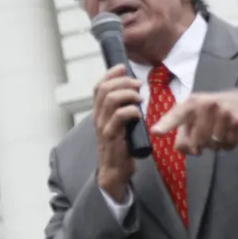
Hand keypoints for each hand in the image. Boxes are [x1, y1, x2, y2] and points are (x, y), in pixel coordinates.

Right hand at [94, 64, 141, 200]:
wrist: (115, 171)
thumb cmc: (121, 147)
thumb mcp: (121, 124)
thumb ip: (124, 110)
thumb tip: (135, 93)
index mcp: (100, 112)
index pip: (99, 86)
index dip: (110, 74)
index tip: (123, 68)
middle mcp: (98, 117)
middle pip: (104, 89)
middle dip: (122, 82)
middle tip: (138, 84)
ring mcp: (103, 126)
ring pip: (110, 100)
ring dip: (128, 94)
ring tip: (139, 98)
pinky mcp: (111, 136)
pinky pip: (119, 117)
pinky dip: (131, 111)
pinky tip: (138, 114)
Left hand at [151, 90, 237, 154]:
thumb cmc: (211, 111)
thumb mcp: (193, 114)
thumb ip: (182, 132)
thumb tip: (182, 149)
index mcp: (192, 103)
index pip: (177, 115)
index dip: (165, 125)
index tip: (156, 132)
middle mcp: (208, 105)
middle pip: (196, 142)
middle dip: (199, 146)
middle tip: (205, 136)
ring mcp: (225, 113)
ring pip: (213, 146)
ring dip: (215, 145)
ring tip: (219, 132)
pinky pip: (228, 146)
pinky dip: (227, 145)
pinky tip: (229, 133)